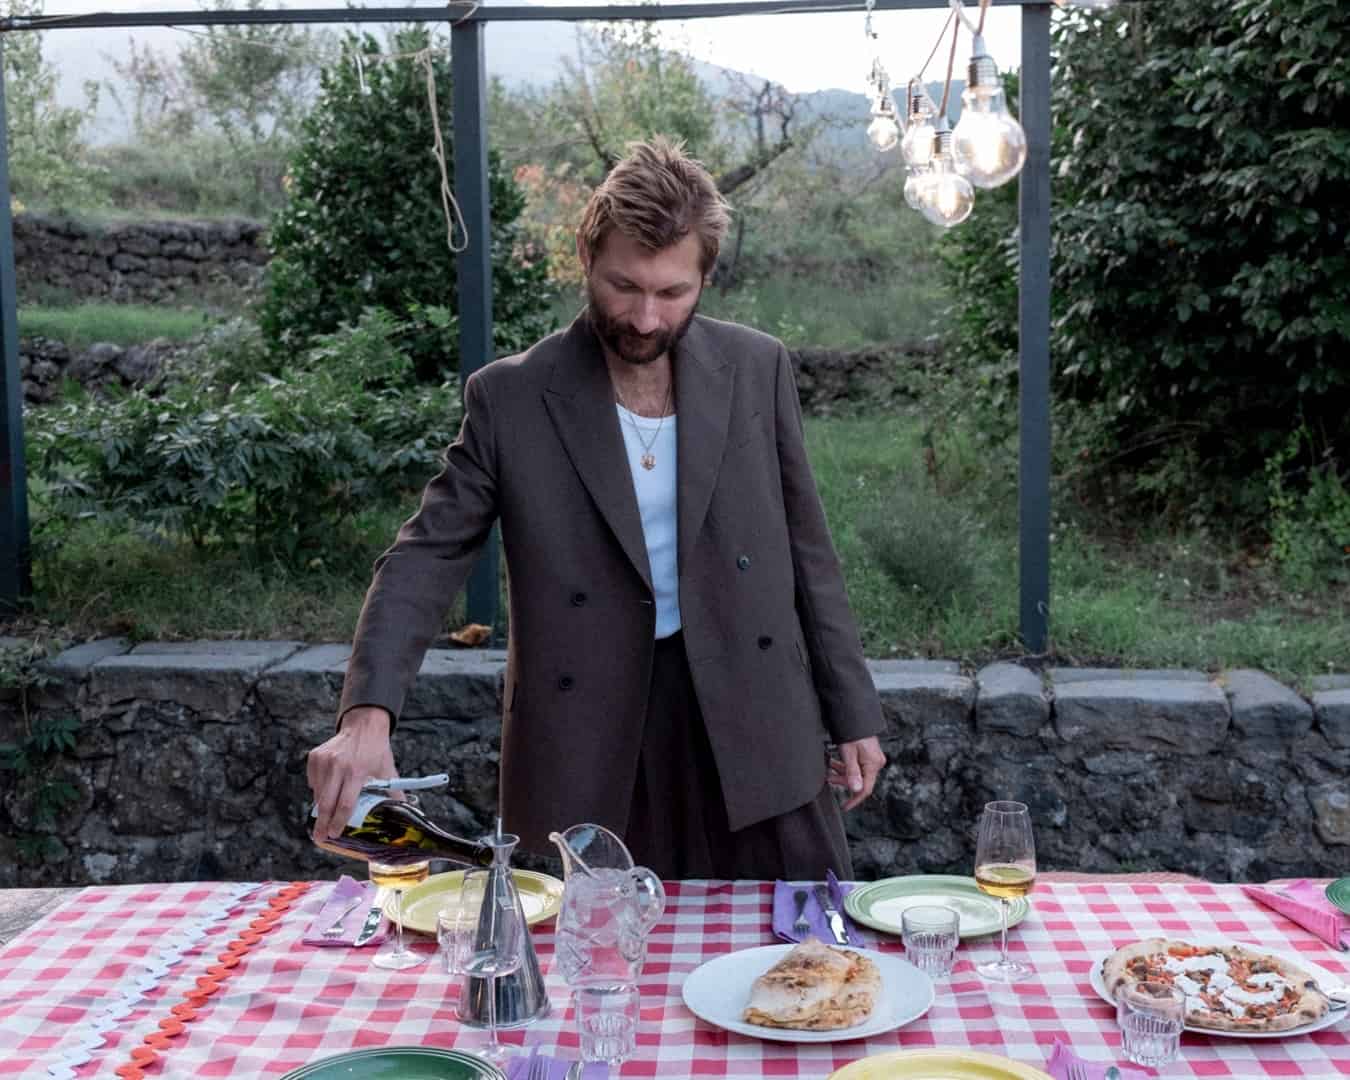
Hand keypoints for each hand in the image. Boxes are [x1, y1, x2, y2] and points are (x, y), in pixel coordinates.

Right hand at [307, 707, 395, 841]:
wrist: (364, 725)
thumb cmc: (376, 751)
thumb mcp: (387, 770)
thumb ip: (394, 793)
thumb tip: (405, 812)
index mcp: (357, 772)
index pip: (345, 803)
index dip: (339, 821)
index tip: (334, 834)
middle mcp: (338, 766)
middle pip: (327, 802)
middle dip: (322, 823)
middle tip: (319, 837)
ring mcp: (324, 760)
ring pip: (318, 793)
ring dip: (321, 807)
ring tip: (326, 815)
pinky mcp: (315, 757)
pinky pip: (313, 781)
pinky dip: (318, 789)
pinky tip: (328, 789)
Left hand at [828, 735, 885, 811]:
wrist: (855, 716)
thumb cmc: (852, 733)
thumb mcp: (848, 753)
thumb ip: (852, 773)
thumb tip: (856, 790)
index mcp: (873, 765)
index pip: (865, 789)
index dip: (854, 799)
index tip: (844, 807)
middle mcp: (876, 763)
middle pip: (860, 780)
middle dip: (842, 781)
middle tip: (827, 779)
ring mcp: (873, 758)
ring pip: (857, 772)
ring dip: (842, 772)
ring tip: (827, 768)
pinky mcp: (868, 754)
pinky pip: (857, 765)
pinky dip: (845, 766)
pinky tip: (833, 762)